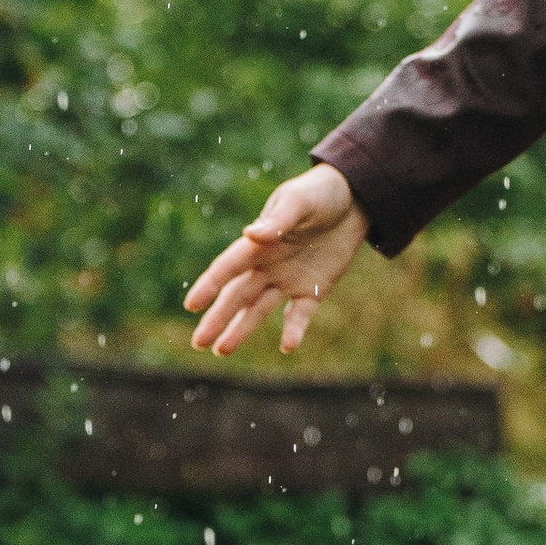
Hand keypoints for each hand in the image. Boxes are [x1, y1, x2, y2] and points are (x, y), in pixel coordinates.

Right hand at [184, 164, 367, 357]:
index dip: (210, 285)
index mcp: (259, 244)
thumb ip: (277, 220)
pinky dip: (293, 330)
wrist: (354, 200)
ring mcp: (288, 280)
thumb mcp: (299, 201)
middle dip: (218, 318)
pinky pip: (299, 314)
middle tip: (198, 342)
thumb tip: (250, 234)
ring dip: (241, 329)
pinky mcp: (313, 290)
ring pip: (259, 309)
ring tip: (221, 350)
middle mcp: (268, 265)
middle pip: (238, 295)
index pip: (228, 267)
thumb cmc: (319, 193)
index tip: (191, 305)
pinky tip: (287, 347)